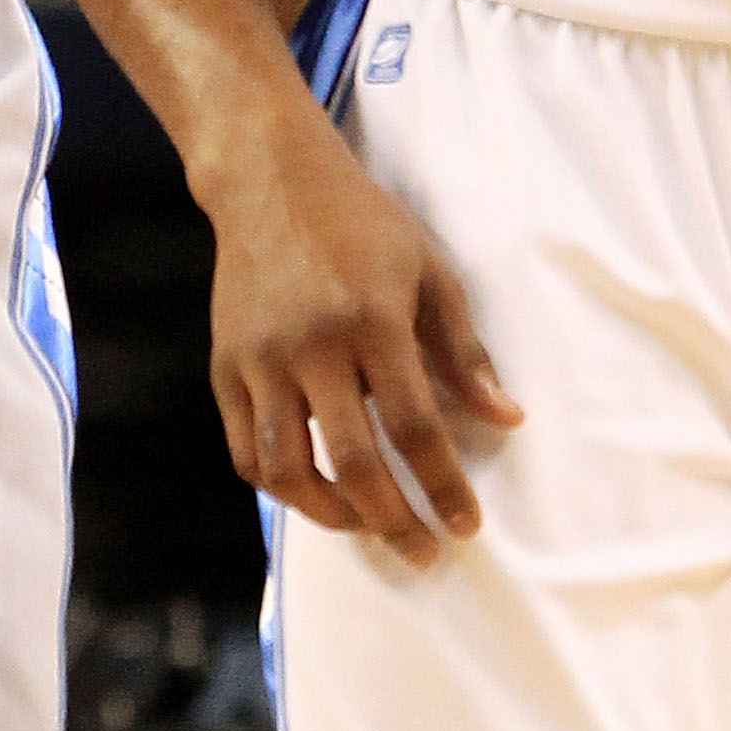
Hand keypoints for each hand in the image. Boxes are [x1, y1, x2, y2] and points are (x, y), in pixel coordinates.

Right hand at [206, 100, 518, 565]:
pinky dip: (281, 485)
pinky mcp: (225, 366)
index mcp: (373, 319)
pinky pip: (247, 450)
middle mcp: (312, 345)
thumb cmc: (362, 224)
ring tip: (369, 528)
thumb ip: (464, 352)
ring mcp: (260, 359)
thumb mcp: (429, 272)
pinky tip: (316, 494)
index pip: (414, 425)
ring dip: (332, 515)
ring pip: (287, 469)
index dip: (442, 483)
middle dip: (394, 519)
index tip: (465, 525)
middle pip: (353, 461)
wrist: (268, 180)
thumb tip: (505, 419)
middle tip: (423, 550)